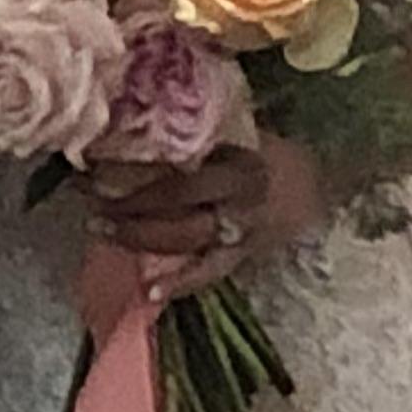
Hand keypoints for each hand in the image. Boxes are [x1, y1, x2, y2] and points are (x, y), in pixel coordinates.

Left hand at [81, 133, 337, 284]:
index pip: (175, 166)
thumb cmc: (272, 148)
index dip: (131, 168)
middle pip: (171, 201)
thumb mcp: (239, 129)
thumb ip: (197, 131)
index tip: (91, 161)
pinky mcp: (246, 256)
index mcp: (233, 159)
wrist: (327, 183)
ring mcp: (241, 230)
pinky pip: (210, 272)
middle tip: (84, 194)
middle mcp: (236, 196)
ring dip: (136, 235)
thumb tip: (134, 117)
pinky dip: (180, 283)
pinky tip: (148, 294)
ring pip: (182, 238)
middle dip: (123, 200)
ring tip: (97, 228)